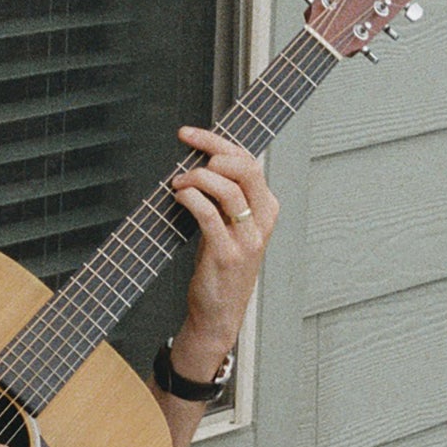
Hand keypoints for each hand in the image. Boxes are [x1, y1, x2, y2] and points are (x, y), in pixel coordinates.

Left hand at [167, 126, 276, 366]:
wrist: (218, 313)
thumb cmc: (220, 266)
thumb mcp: (229, 226)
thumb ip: (224, 196)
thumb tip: (199, 159)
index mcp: (268, 208)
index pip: (249, 162)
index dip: (218, 142)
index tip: (190, 134)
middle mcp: (263, 221)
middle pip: (244, 168)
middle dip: (211, 150)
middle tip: (185, 149)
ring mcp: (247, 239)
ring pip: (227, 189)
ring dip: (196, 178)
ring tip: (178, 182)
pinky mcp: (227, 254)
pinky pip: (209, 215)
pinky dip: (191, 199)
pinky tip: (179, 196)